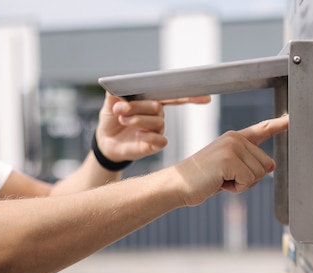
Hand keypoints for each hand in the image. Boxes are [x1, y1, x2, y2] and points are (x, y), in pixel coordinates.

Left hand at [95, 93, 210, 162]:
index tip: (206, 98)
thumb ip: (114, 94)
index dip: (191, 96)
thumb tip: (114, 88)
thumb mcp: (109, 104)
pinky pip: (161, 140)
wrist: (106, 141)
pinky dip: (150, 136)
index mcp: (152, 101)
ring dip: (138, 119)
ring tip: (122, 119)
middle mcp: (158, 115)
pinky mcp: (154, 144)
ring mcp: (157, 130)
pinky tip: (139, 134)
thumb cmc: (112, 119)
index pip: (174, 96)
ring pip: (157, 122)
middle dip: (138, 106)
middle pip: (157, 107)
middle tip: (120, 109)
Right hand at [173, 115, 288, 206]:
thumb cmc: (202, 179)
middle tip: (224, 178)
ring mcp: (231, 147)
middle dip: (249, 178)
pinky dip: (236, 188)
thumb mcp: (228, 169)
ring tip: (220, 179)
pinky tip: (219, 183)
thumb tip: (271, 165)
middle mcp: (234, 138)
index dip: (278, 125)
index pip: (261, 130)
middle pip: (265, 164)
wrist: (177, 184)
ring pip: (259, 174)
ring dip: (241, 184)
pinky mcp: (228, 159)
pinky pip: (248, 180)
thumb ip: (249, 164)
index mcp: (234, 138)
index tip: (291, 119)